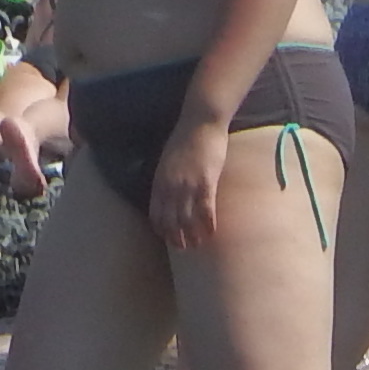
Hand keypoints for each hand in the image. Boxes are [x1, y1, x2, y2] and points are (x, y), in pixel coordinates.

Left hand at [147, 110, 228, 250]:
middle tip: (184, 247)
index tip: (168, 238)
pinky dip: (208, 225)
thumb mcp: (167, 160)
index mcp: (160, 181)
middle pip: (171, 221)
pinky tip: (212, 233)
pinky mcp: (205, 183)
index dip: (162, 229)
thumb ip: (166, 179)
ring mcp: (188, 186)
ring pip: (187, 220)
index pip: (156, 213)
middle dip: (176, 238)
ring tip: (198, 244)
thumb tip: (169, 195)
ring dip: (192, 236)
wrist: (200, 122)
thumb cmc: (185, 138)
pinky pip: (205, 211)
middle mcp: (171, 187)